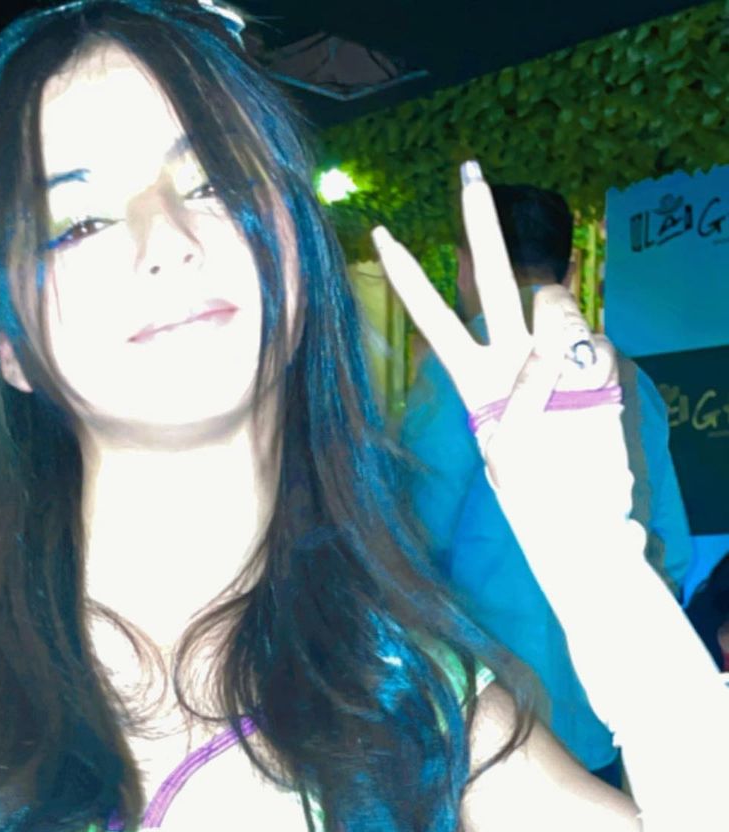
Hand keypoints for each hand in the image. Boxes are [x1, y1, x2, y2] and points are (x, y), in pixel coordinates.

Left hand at [374, 163, 630, 526]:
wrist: (585, 516)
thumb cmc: (534, 494)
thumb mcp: (508, 453)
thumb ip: (524, 397)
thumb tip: (550, 356)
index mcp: (474, 379)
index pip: (435, 318)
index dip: (410, 277)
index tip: (379, 232)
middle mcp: (511, 357)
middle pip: (494, 280)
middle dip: (482, 227)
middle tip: (468, 170)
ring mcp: (555, 354)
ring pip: (555, 308)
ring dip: (556, 339)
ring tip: (559, 395)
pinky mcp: (597, 361)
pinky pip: (595, 343)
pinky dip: (592, 369)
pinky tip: (589, 402)